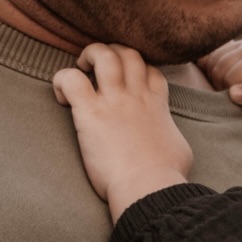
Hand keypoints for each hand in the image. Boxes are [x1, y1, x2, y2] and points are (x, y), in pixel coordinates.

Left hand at [53, 44, 193, 221]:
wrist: (149, 189)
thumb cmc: (166, 177)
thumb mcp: (180, 149)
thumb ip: (169, 135)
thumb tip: (168, 141)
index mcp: (157, 104)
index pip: (150, 69)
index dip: (137, 68)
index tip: (125, 81)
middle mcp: (137, 96)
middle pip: (128, 53)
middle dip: (112, 53)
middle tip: (98, 69)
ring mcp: (114, 102)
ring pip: (103, 55)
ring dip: (90, 55)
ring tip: (81, 69)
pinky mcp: (90, 113)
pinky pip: (70, 79)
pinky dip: (62, 81)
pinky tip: (62, 98)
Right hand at [201, 37, 241, 154]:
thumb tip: (233, 93)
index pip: (232, 77)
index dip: (236, 97)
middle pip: (218, 70)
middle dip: (225, 91)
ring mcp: (238, 46)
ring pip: (209, 65)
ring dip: (217, 84)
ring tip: (238, 96)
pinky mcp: (230, 52)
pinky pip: (205, 59)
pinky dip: (208, 73)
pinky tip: (222, 85)